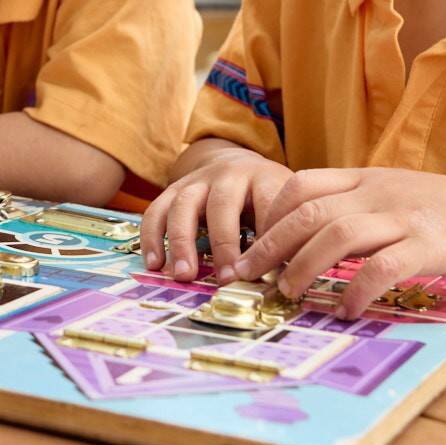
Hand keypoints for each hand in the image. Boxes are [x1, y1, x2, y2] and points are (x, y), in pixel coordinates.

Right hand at [140, 150, 293, 279]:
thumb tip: (292, 276)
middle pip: (222, 204)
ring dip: (181, 242)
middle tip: (225, 280)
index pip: (268, 205)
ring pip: (184, 205)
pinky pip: (156, 210)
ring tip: (184, 275)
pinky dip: (152, 237)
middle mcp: (228, 174)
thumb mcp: (287, 206)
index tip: (263, 274)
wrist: (236, 164)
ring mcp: (197, 180)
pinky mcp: (173, 189)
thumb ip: (290, 234)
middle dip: (223, 244)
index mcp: (265, 178)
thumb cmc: (267, 196)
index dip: (266, 239)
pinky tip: (155, 265)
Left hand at [228, 168, 445, 316]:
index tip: (250, 246)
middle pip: (307, 210)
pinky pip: (383, 267)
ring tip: (287, 294)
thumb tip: (315, 238)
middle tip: (245, 277)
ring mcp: (405, 215)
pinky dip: (357, 290)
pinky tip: (345, 310)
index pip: (302, 184)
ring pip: (336, 234)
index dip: (268, 215)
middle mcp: (380, 191)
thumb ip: (361, 208)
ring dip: (303, 267)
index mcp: (368, 178)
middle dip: (268, 245)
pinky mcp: (431, 244)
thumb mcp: (400, 196)